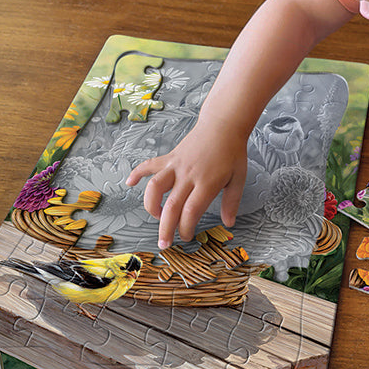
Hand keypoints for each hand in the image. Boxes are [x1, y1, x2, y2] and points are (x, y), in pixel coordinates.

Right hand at [126, 121, 247, 248]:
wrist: (223, 125)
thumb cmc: (232, 152)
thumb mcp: (239, 178)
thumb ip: (232, 202)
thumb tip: (229, 224)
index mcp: (207, 183)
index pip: (191, 211)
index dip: (186, 228)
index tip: (186, 237)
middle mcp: (188, 175)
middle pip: (172, 206)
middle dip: (165, 228)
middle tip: (163, 244)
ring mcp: (176, 165)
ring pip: (155, 186)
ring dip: (151, 204)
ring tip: (155, 215)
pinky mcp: (170, 157)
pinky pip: (149, 165)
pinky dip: (137, 173)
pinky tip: (130, 183)